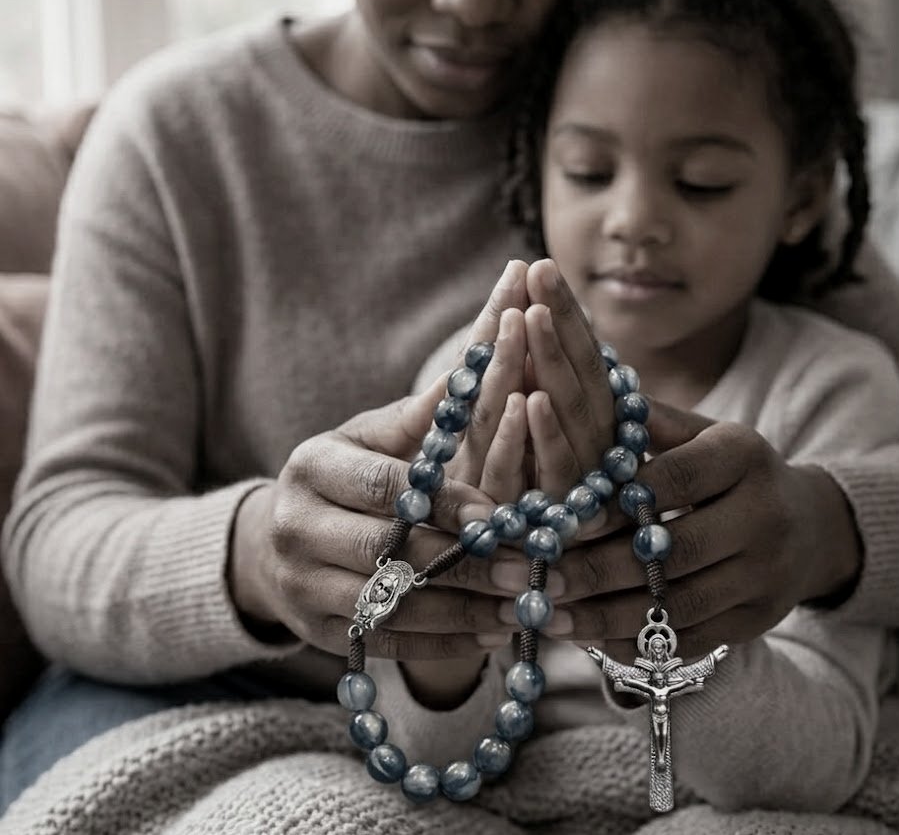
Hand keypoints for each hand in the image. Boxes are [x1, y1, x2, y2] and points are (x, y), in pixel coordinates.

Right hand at [228, 263, 537, 697]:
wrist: (275, 538)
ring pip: (389, 607)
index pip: (385, 488)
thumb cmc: (344, 473)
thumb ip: (430, 411)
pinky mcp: (316, 632)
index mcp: (313, 466)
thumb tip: (493, 347)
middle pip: (387, 553)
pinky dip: (442, 645)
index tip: (501, 515)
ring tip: (522, 610)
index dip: (446, 503)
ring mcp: (301, 585)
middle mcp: (296, 527)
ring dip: (463, 612)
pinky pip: (385, 645)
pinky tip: (493, 637)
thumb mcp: (374, 435)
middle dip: (463, 564)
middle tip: (528, 571)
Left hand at [538, 399, 860, 660]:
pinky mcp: (760, 619)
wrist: (809, 524)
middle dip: (599, 571)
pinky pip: (693, 640)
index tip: (562, 523)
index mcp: (744, 456)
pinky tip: (590, 640)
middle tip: (540, 581)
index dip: (617, 504)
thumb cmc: (728, 470)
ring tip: (551, 617)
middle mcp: (765, 516)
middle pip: (676, 552)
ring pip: (680, 605)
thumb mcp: (700, 433)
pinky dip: (638, 643)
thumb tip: (588, 401)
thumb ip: (648, 424)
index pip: (675, 481)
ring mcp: (767, 574)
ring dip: (607, 617)